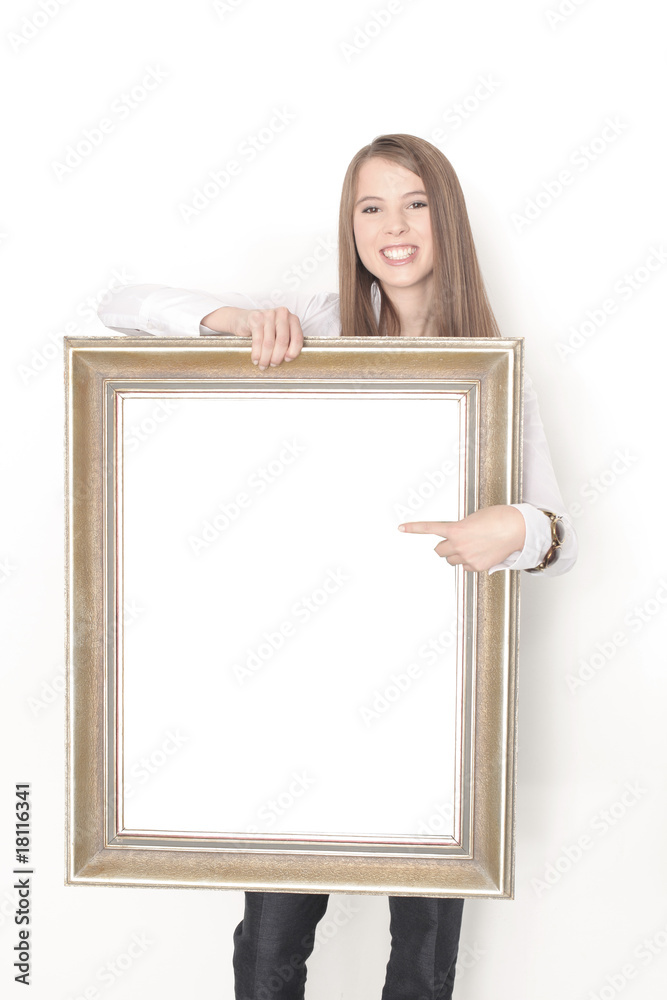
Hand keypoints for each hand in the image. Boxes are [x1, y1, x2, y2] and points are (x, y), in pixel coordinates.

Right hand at [201, 305, 303, 368]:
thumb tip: (287, 360)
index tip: (287, 360)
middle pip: (283, 341)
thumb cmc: (265, 329)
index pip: (297, 337)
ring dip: (265, 358)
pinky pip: (257, 340)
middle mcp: (282, 314)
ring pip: (269, 343)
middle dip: (277, 357)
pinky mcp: (256, 319)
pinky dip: (256, 353)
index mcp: (292, 319)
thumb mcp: (278, 333)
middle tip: (273, 365)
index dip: (293, 351)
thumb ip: (287, 342)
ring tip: (263, 365)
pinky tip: (255, 359)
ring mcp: (269, 315)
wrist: (243, 319)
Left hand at [397, 505, 525, 571]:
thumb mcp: (474, 518)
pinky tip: (480, 553)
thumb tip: (458, 537)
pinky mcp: (477, 566)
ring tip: (471, 547)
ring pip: (451, 560)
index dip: (413, 528)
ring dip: (456, 555)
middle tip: (454, 542)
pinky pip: (465, 567)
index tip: (401, 527)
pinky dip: (469, 562)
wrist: (517, 528)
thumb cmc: (500, 518)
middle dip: (444, 547)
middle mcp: (459, 545)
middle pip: (439, 550)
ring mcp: (467, 557)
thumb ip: (461, 528)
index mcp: (456, 529)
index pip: (429, 528)